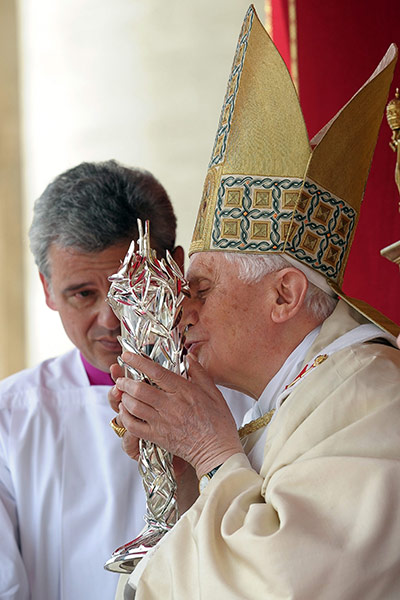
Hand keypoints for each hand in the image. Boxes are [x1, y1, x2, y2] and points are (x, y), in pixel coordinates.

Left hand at [114, 352, 243, 476]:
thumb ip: (200, 373)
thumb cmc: (219, 423)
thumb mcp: (214, 393)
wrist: (218, 452)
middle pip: (140, 389)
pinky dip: (125, 417)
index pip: (157, 372)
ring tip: (122, 393)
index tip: (128, 356)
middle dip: (126, 381)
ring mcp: (162, 422)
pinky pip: (134, 426)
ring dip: (124, 398)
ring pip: (134, 406)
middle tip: (121, 378)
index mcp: (185, 391)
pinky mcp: (158, 437)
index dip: (139, 362)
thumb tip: (189, 356)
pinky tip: (125, 412)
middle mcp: (171, 405)